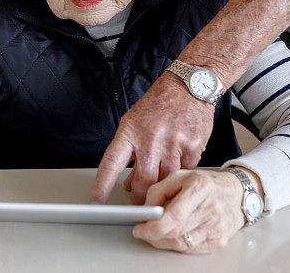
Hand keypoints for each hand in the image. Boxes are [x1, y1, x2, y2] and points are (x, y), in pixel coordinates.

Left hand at [91, 73, 214, 204]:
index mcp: (130, 132)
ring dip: (161, 190)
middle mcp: (151, 139)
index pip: (110, 164)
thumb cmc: (159, 104)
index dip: (102, 186)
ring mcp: (173, 144)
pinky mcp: (193, 147)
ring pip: (165, 182)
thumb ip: (129, 151)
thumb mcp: (134, 121)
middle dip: (139, 199)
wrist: (189, 86)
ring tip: (159, 187)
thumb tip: (126, 182)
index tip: (96, 202)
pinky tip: (177, 170)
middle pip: (142, 183)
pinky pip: (184, 174)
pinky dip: (179, 177)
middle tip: (139, 203)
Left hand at [132, 169, 243, 253]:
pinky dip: (178, 245)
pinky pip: (192, 250)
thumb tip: (146, 209)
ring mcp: (217, 227)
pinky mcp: (220, 240)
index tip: (140, 228)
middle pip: (176, 232)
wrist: (237, 193)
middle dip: (154, 235)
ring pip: (182, 244)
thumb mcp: (181, 176)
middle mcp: (212, 208)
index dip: (153, 227)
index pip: (173, 216)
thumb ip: (159, 190)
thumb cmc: (207, 183)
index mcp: (201, 187)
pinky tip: (172, 237)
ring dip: (163, 242)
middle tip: (144, 232)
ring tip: (156, 234)